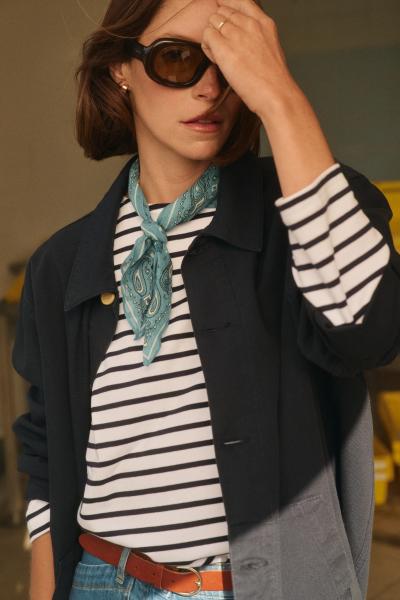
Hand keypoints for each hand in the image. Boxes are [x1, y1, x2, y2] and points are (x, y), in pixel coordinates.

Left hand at [201, 0, 299, 116]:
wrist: (275, 94)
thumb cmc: (273, 80)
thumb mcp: (270, 49)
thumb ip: (257, 38)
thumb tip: (244, 41)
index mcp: (264, 23)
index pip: (240, 1)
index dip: (227, 5)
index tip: (222, 12)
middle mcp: (250, 24)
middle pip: (223, 12)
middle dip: (219, 27)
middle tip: (224, 46)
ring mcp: (237, 34)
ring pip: (212, 22)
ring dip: (212, 37)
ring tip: (220, 55)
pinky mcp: (224, 48)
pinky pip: (207, 36)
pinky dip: (208, 47)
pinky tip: (216, 59)